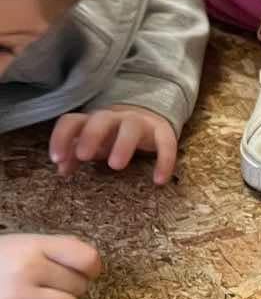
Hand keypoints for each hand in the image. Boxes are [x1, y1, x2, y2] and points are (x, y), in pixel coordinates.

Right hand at [0, 233, 101, 298]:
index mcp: (34, 244)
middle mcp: (27, 267)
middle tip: (45, 288)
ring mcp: (16, 295)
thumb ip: (56, 249)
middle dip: (67, 289)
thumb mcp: (22, 244)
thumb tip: (93, 265)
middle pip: (80, 287)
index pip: (88, 258)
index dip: (89, 269)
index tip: (80, 273)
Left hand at [50, 105, 177, 184]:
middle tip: (84, 156)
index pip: (72, 121)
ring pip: (132, 127)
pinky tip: (158, 181)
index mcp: (93, 121)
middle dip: (91, 136)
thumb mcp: (93, 145)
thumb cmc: (112, 135)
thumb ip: (74, 155)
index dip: (62, 137)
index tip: (56, 158)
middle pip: (102, 119)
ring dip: (123, 144)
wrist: (148, 117)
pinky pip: (166, 143)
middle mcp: (115, 118)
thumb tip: (61, 169)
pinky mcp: (162, 132)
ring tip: (115, 166)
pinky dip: (164, 160)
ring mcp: (140, 123)